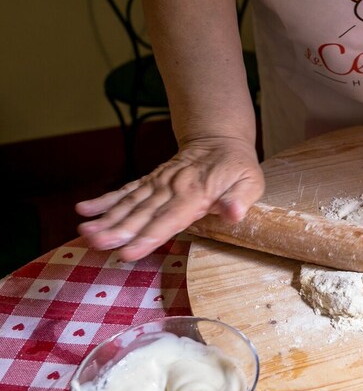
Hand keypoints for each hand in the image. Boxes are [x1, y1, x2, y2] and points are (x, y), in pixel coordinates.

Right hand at [76, 137, 264, 261]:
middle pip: (142, 213)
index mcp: (196, 194)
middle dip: (118, 230)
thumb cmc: (237, 167)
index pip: (170, 219)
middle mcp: (172, 188)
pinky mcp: (150, 181)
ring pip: (129, 203)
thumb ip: (240, 199)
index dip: (149, 237)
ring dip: (106, 218)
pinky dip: (105, 200)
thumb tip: (233, 214)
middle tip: (96, 243)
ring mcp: (158, 183)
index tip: (129, 252)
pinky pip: (126, 191)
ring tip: (84, 232)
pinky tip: (84, 210)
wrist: (220, 139)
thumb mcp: (250, 182)